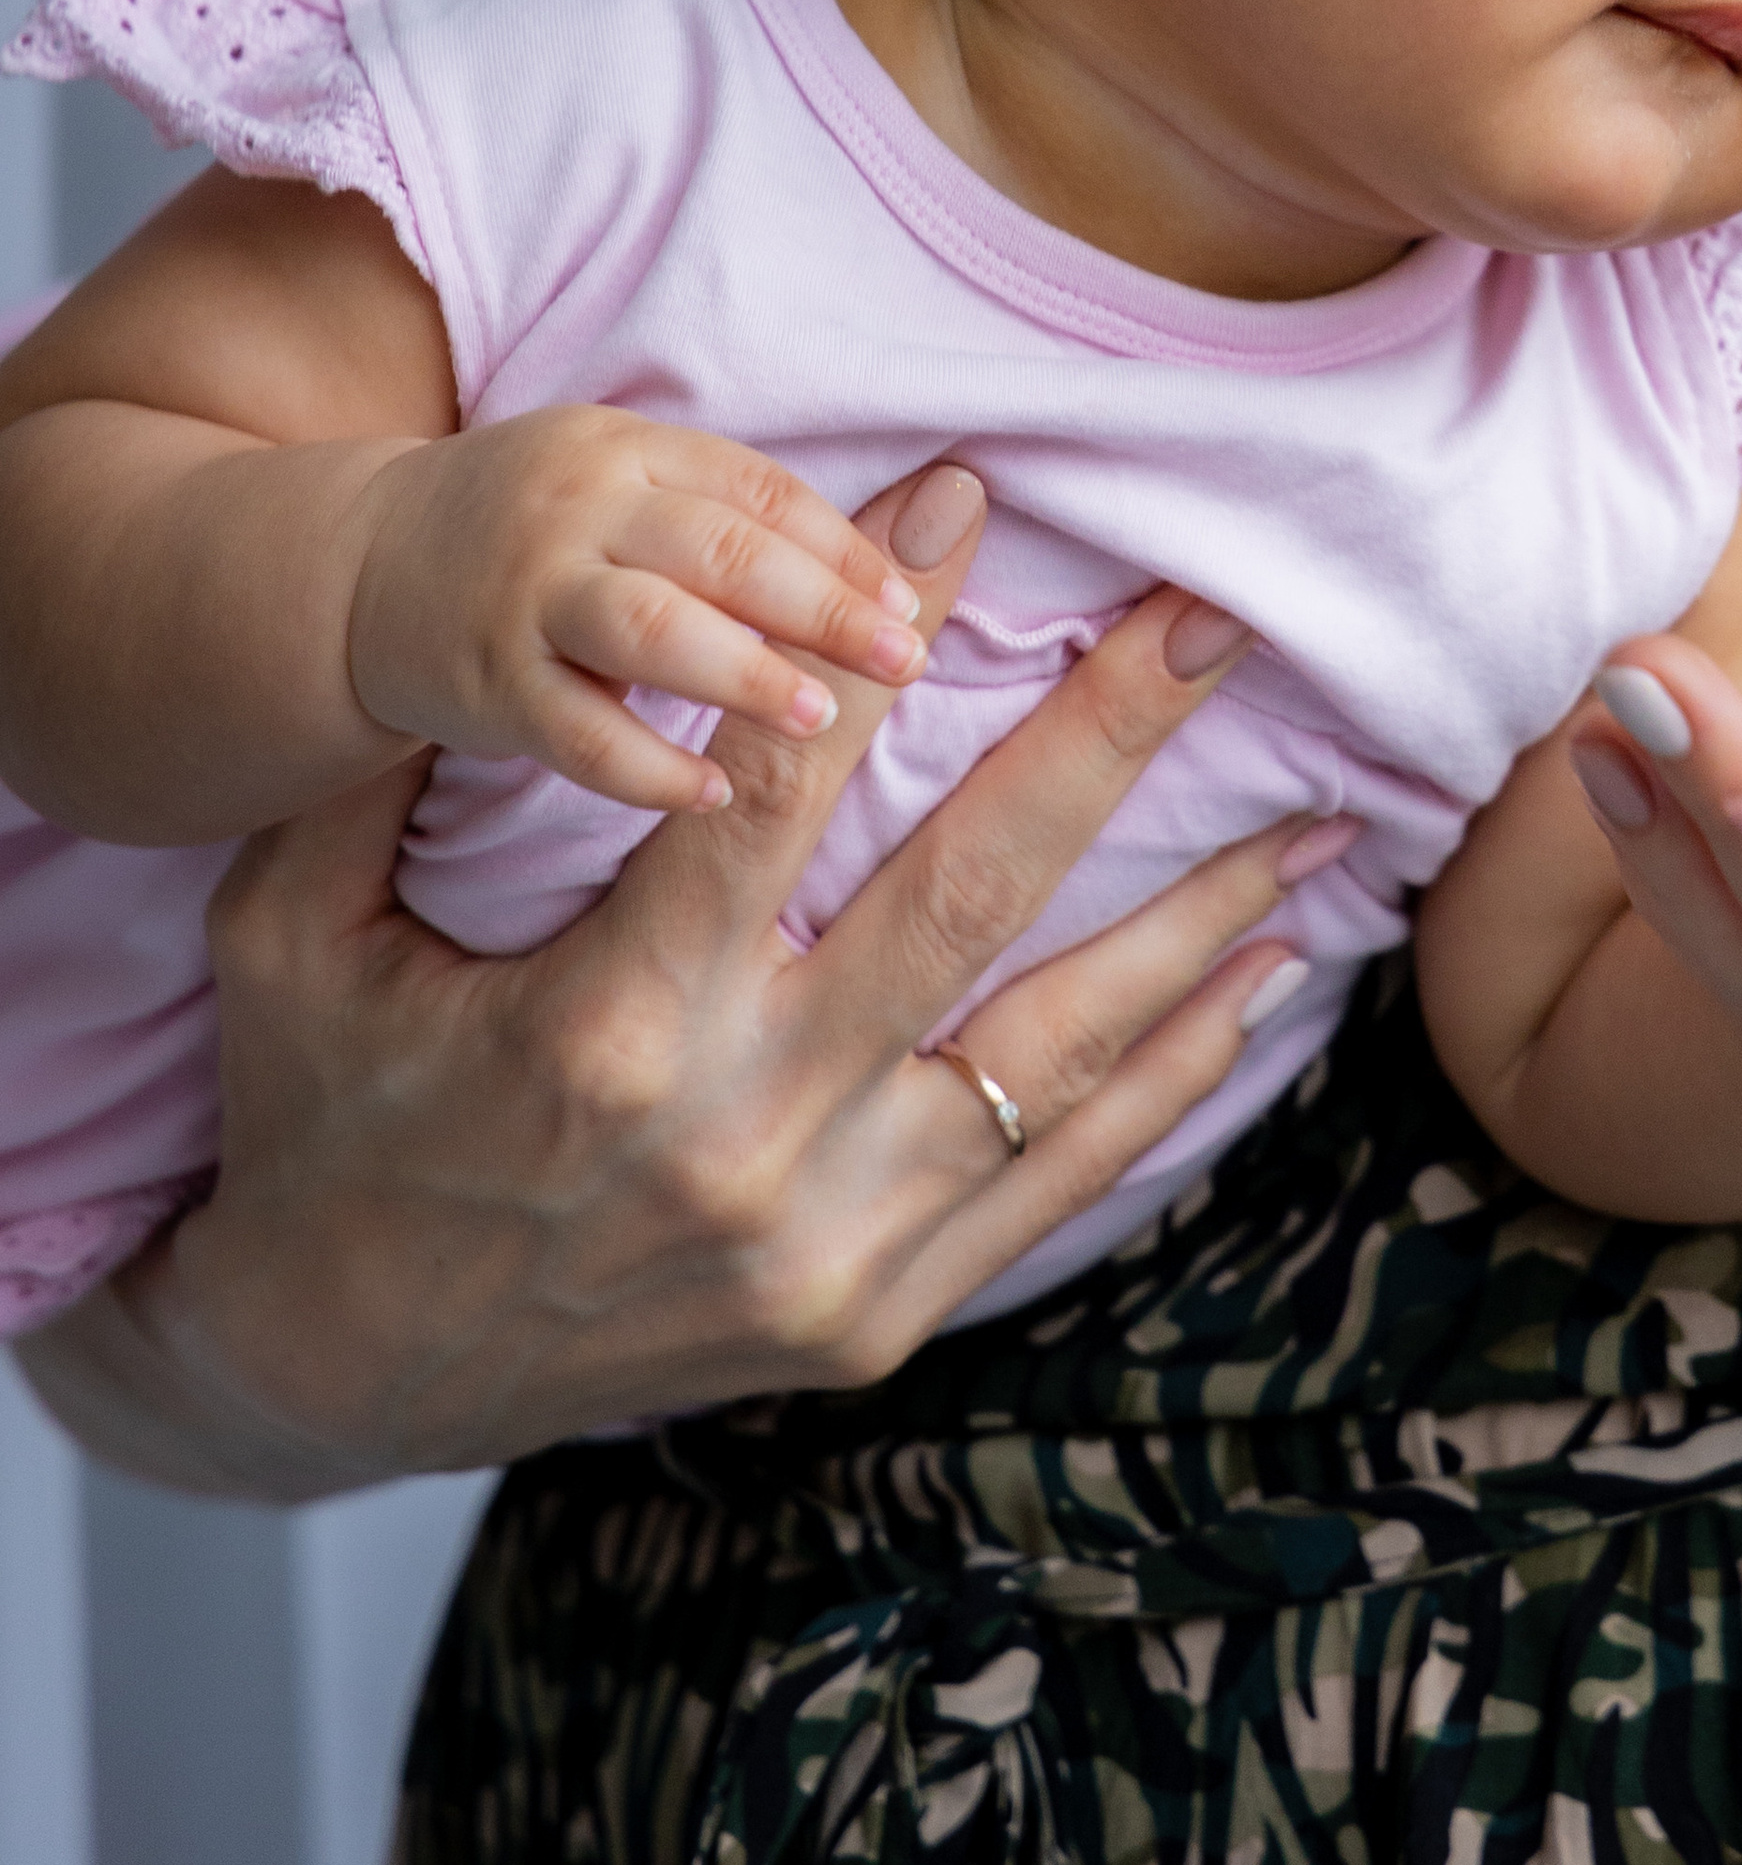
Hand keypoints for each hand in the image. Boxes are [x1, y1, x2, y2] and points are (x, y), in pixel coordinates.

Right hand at [16, 462, 1329, 1493]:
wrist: (333, 1373)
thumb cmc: (324, 1113)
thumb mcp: (298, 932)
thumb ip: (389, 762)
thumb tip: (500, 582)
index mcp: (602, 1026)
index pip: (781, 777)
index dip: (882, 627)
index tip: (965, 492)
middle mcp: (737, 1140)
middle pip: (967, 897)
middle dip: (1105, 742)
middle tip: (1214, 620)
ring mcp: (820, 1248)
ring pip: (1051, 1052)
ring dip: (1197, 921)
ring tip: (1320, 815)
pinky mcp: (867, 1319)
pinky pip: (1048, 1185)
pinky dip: (1165, 1082)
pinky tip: (1256, 986)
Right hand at [344, 407, 934, 815]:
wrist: (356, 567)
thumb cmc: (534, 531)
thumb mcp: (619, 481)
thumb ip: (725, 514)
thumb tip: (888, 567)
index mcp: (624, 447)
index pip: (755, 489)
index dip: (842, 546)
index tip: (910, 602)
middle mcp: (574, 507)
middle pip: (719, 551)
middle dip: (822, 607)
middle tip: (905, 660)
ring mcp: (524, 593)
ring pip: (652, 628)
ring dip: (745, 675)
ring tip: (820, 717)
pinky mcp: (484, 681)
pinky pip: (576, 730)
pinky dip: (648, 766)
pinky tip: (713, 793)